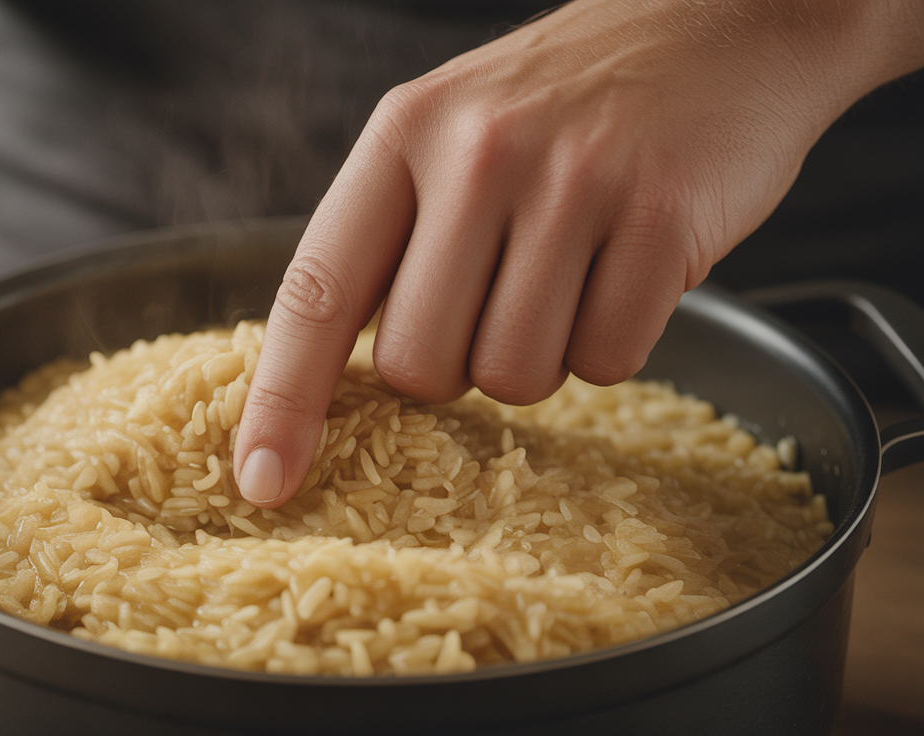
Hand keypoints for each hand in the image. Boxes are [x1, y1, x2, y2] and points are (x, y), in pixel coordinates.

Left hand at [234, 0, 922, 506]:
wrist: (717, 22)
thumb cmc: (565, 104)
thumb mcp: (449, 133)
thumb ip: (391, 237)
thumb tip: (336, 377)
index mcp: (401, 134)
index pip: (318, 291)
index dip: (285, 401)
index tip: (262, 482)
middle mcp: (476, 152)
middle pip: (420, 366)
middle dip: (456, 366)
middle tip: (503, 296)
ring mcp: (573, 180)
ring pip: (514, 376)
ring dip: (542, 354)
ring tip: (572, 269)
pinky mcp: (662, 214)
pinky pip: (610, 361)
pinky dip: (616, 340)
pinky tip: (627, 266)